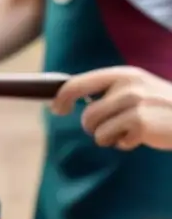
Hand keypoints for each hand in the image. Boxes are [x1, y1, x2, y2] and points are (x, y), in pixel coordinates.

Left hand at [52, 66, 171, 150]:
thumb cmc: (161, 107)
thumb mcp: (136, 89)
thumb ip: (109, 91)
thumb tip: (66, 99)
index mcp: (123, 74)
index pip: (78, 83)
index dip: (62, 98)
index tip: (57, 109)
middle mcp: (127, 85)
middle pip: (86, 115)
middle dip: (95, 127)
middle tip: (114, 127)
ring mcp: (135, 103)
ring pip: (97, 130)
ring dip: (109, 136)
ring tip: (130, 130)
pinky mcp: (140, 123)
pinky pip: (112, 142)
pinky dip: (123, 144)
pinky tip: (142, 136)